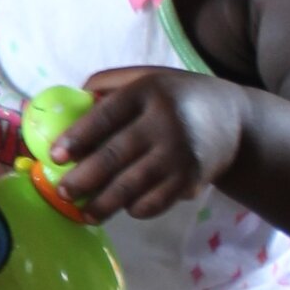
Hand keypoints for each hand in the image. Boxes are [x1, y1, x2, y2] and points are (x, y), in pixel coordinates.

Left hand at [51, 65, 245, 220]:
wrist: (235, 121)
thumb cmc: (177, 98)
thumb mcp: (149, 77)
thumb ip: (109, 83)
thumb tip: (69, 99)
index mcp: (149, 91)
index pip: (107, 115)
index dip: (78, 136)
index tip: (55, 156)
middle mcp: (165, 122)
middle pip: (115, 155)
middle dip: (83, 178)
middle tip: (62, 191)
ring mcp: (179, 154)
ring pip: (133, 185)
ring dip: (104, 203)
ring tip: (83, 212)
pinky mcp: (191, 180)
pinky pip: (155, 201)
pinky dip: (135, 209)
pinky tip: (122, 209)